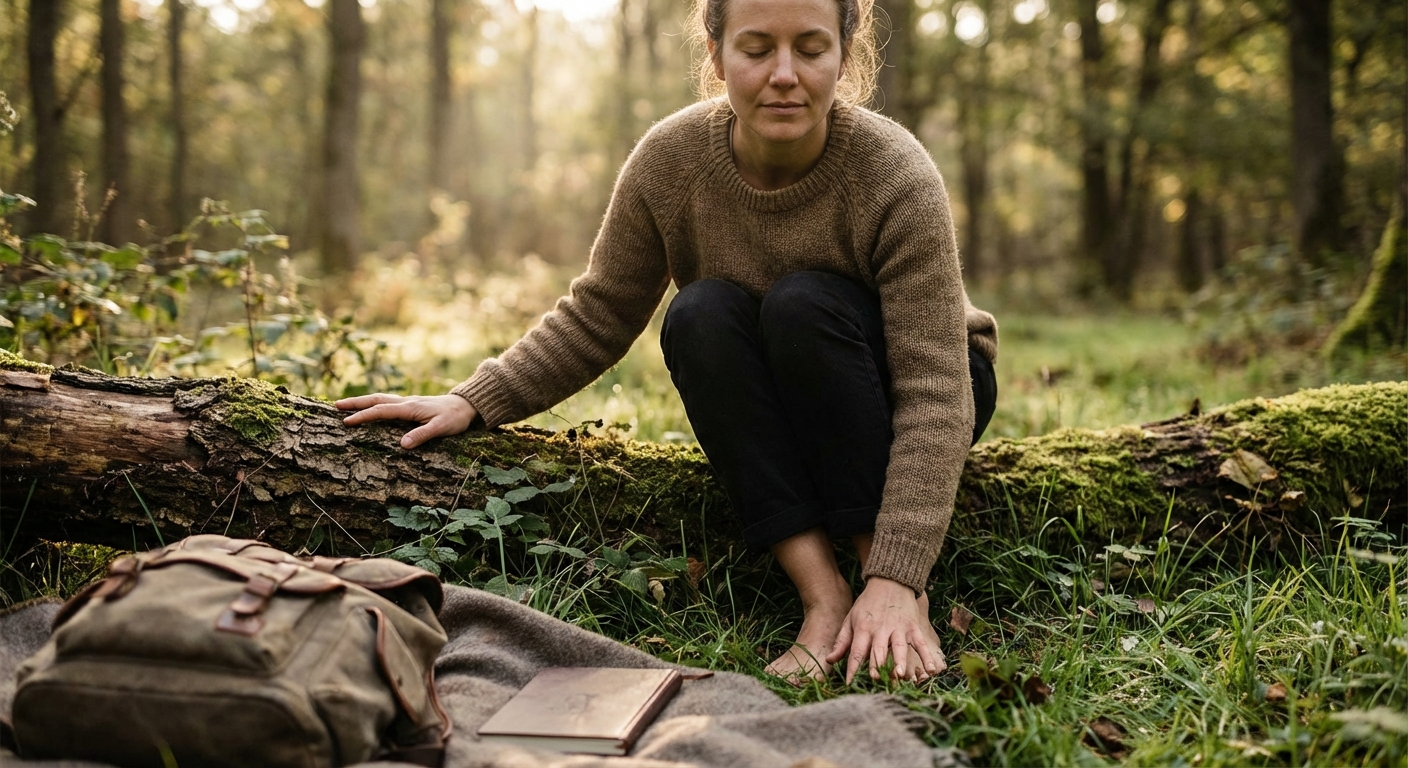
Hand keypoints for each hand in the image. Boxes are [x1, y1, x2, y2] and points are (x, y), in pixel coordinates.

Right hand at [335, 393, 477, 448]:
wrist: (466, 405)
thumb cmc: (454, 418)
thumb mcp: (441, 428)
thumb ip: (422, 435)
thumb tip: (402, 445)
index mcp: (410, 408)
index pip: (382, 411)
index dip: (364, 416)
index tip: (347, 422)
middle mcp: (406, 402)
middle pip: (376, 400)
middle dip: (355, 403)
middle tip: (335, 406)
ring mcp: (408, 402)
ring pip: (380, 399)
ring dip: (362, 401)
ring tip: (344, 405)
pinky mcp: (411, 405)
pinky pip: (387, 402)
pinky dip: (373, 403)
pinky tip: (369, 406)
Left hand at [825, 576, 943, 683]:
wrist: (889, 582)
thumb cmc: (867, 604)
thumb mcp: (850, 619)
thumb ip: (842, 641)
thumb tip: (830, 660)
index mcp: (863, 629)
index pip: (857, 651)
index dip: (853, 668)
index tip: (849, 683)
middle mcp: (881, 629)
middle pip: (878, 650)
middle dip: (877, 665)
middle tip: (875, 680)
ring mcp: (899, 627)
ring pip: (900, 646)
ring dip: (900, 661)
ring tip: (900, 675)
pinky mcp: (913, 626)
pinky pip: (921, 642)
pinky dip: (926, 655)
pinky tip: (930, 669)